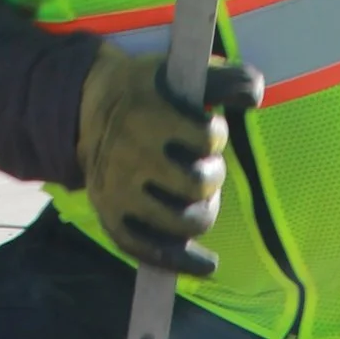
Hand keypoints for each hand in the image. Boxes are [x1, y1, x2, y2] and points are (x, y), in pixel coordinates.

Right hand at [77, 45, 262, 276]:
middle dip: (213, 175)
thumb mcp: (179, 74)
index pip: (207, 136)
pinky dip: (184, 261)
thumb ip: (224, 78)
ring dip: (204, 211)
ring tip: (198, 198)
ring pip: (185, 220)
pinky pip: (151, 251)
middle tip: (204, 167)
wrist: (84, 106)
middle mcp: (131, 154)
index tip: (207, 131)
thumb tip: (255, 94)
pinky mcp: (110, 216)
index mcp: (149, 115)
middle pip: (200, 182)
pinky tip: (208, 264)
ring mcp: (118, 190)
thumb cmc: (147, 92)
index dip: (216, 135)